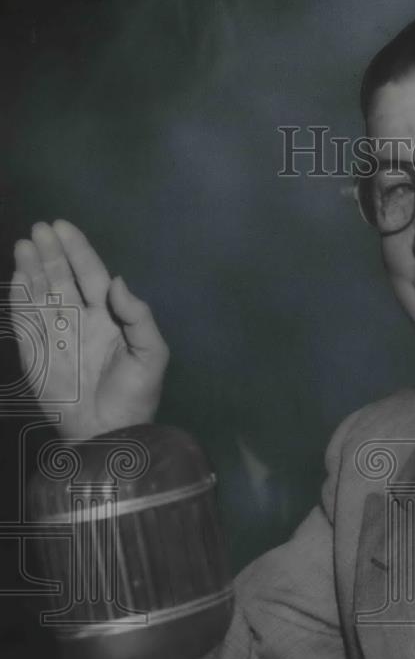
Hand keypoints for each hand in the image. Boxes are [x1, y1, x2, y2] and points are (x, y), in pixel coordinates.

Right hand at [11, 220, 168, 440]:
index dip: (78, 251)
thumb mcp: (152, 355)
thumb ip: (139, 316)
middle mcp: (80, 320)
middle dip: (52, 252)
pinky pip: (25, 318)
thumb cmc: (135, 396)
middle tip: (40, 229)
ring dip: (32, 267)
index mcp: (109, 317)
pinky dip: (20, 296)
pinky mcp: (36, 352)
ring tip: (25, 243)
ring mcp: (56, 334)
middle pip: (62, 277)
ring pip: (40, 292)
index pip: (91, 275)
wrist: (109, 432)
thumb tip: (117, 280)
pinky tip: (19, 275)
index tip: (63, 227)